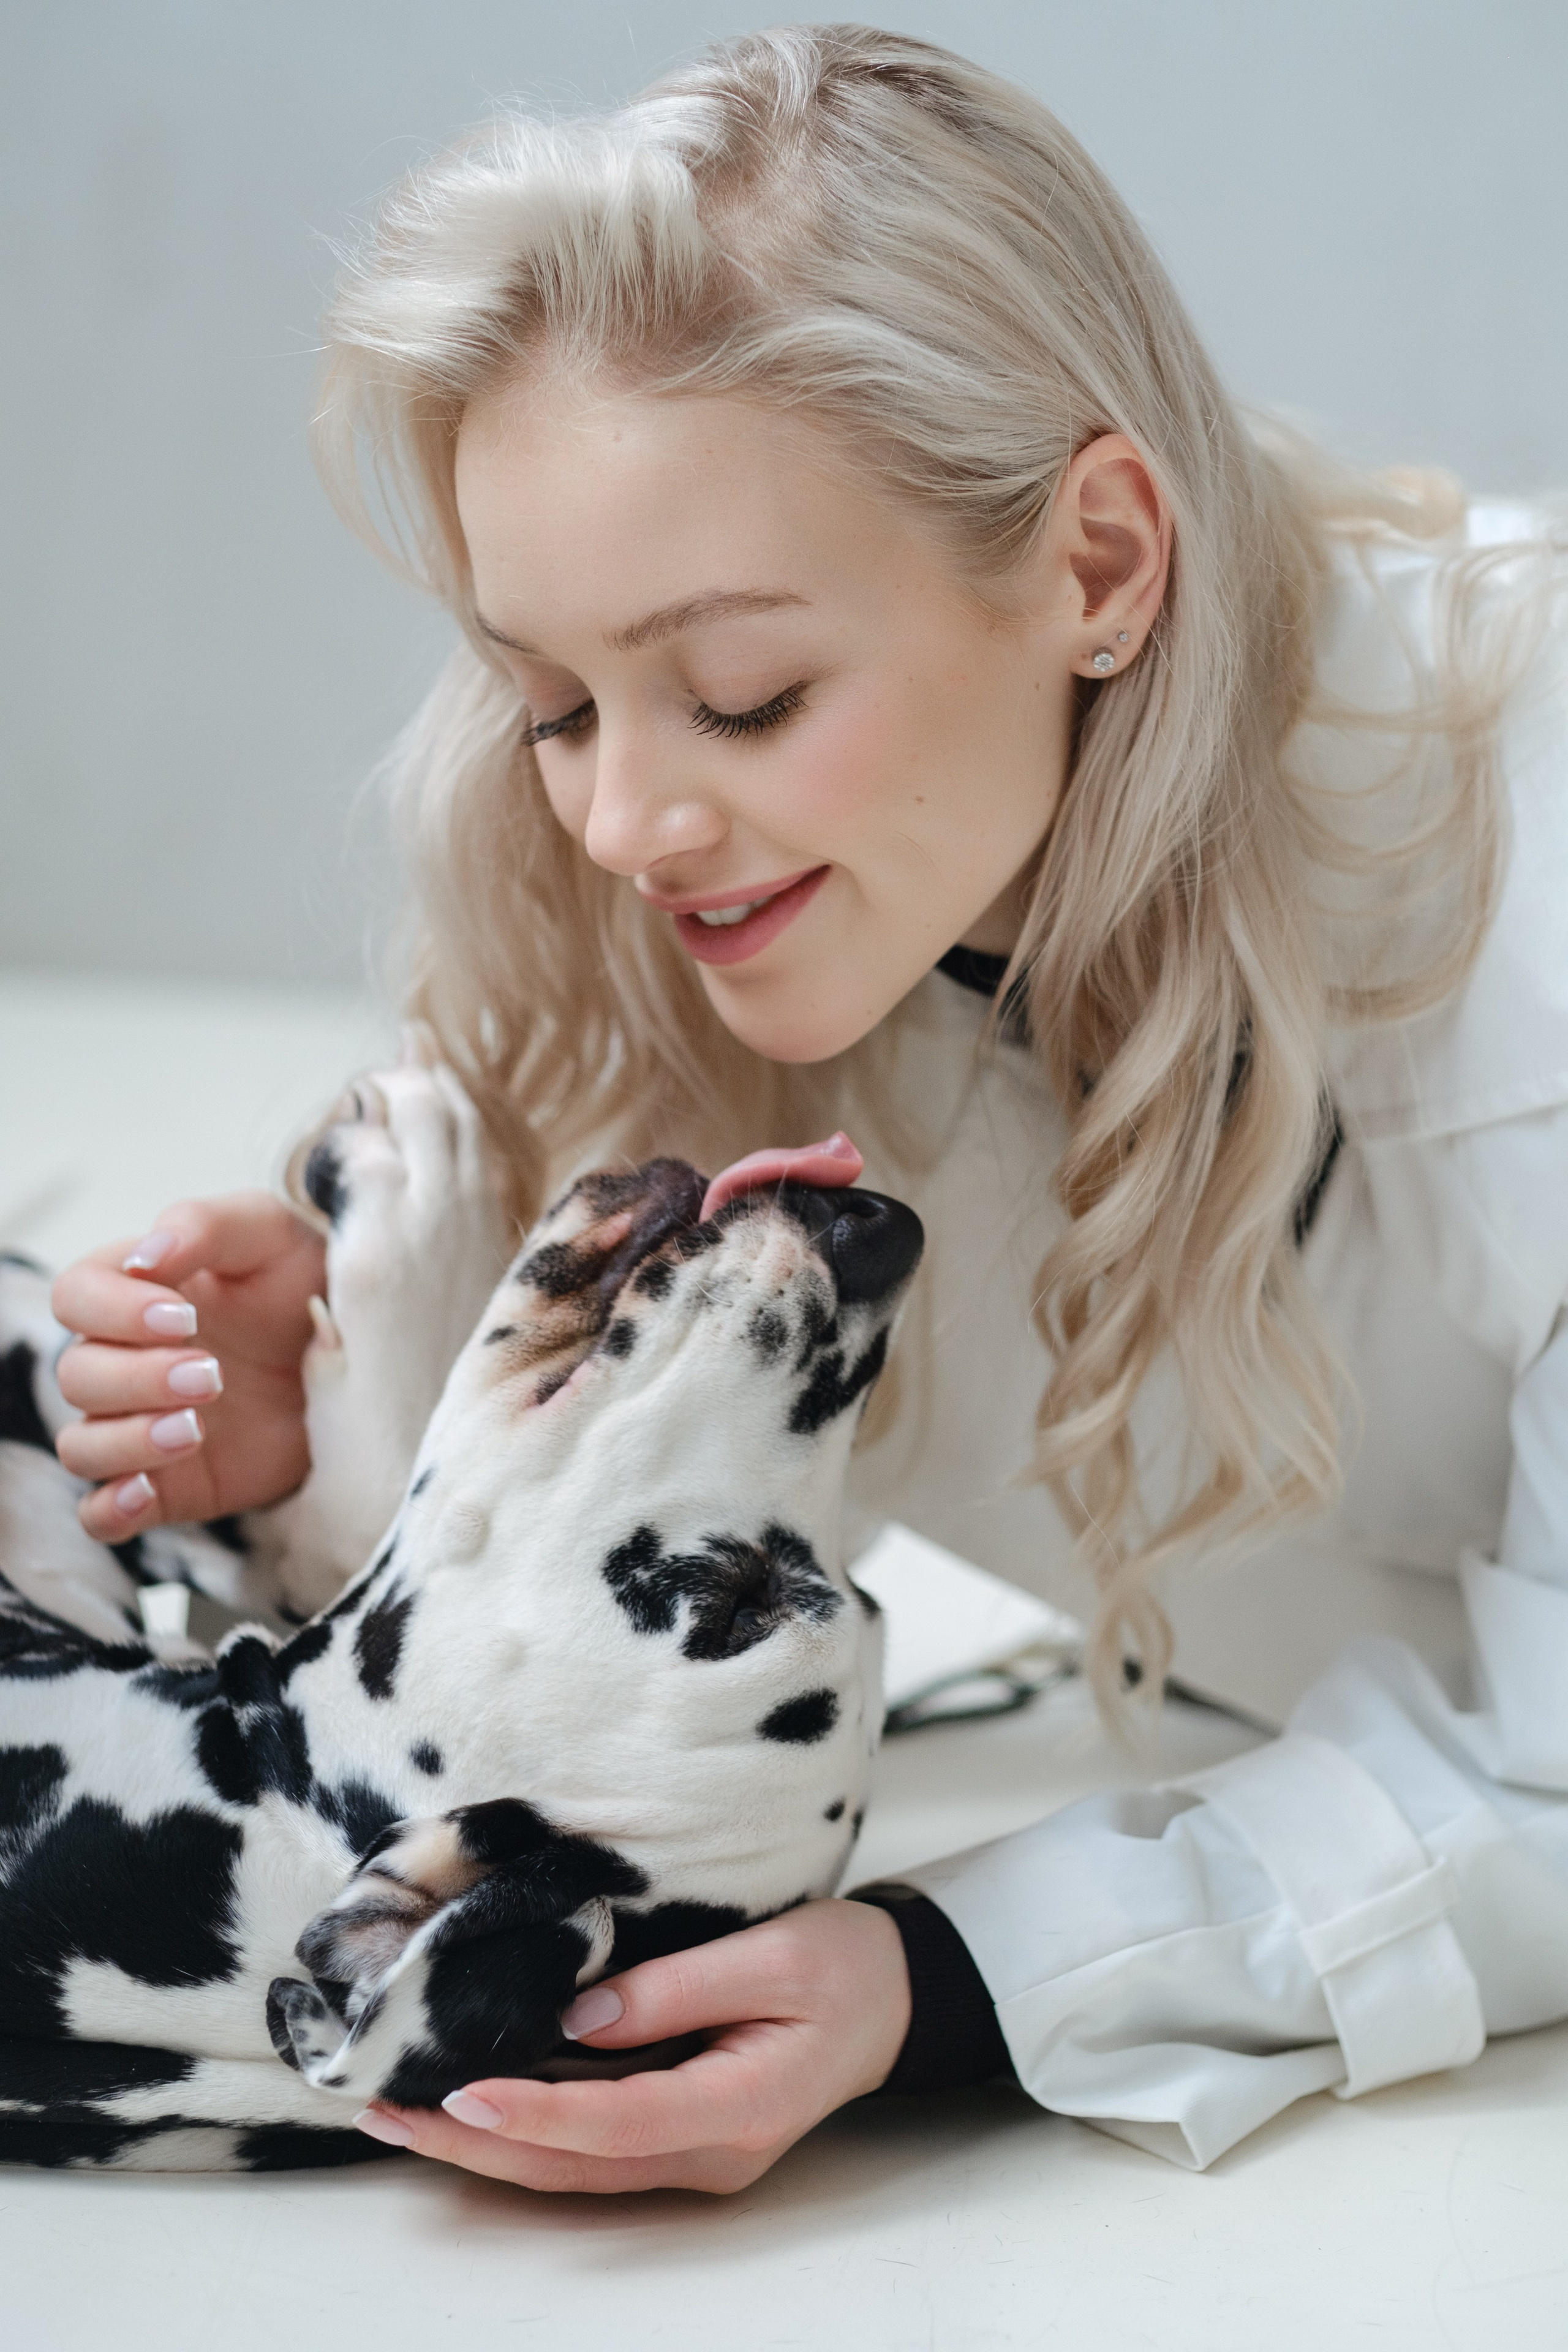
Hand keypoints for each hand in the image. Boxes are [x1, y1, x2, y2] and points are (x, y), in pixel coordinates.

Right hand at [51, 1191, 325, 1539]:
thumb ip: (207, 1226)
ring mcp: (142, 1428)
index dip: (114, 1309)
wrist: (361, 1359)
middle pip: (77, 1374)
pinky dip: (110, 1509)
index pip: (76, 1295)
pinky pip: (102, 1512)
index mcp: (135, 1293)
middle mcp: (126, 1362)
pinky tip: (145, 1494)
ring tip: (193, 1430)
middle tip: (211, 1376)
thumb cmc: (305, 1283)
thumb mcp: (271, 1234)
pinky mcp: (170, 1487)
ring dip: (125, 1441)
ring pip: (81, 1446)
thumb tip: (148, 1254)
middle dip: (136, 1378)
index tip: (184, 1317)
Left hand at [355, 1897, 911, 2193]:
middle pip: (574, 2165)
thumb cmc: (845, 1967)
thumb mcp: (778, 1954)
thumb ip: (682, 1985)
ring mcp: (691, 2152)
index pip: (616, 2123)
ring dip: (483, 2144)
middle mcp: (708, 2151)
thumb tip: (580, 2015)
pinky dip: (521, 2130)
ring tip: (398, 2114)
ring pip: (571, 2167)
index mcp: (740, 2108)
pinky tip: (466, 2106)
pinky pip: (587, 2147)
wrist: (895, 1998)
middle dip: (475, 2143)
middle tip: (386, 2113)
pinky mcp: (677, 2132)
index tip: (460, 2087)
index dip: (535, 2111)